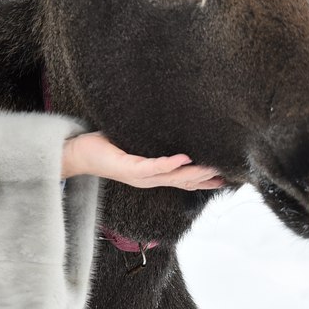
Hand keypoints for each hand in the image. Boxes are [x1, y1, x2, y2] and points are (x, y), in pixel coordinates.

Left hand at [62, 132, 224, 190]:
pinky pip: (153, 167)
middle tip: (231, 175)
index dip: (204, 181)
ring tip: (215, 167)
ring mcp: (140, 176)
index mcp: (152, 175)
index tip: (226, 178)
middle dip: (207, 179)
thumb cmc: (105, 146)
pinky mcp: (129, 169)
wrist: (78, 153)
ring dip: (196, 173)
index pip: (183, 181)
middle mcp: (148, 179)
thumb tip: (168, 126)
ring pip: (174, 178)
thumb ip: (152, 142)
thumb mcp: (135, 145)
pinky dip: (170, 163)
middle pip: (184, 183)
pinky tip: (185, 158)